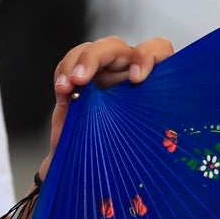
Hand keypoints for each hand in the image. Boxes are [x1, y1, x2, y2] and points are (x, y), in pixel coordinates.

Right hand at [39, 36, 174, 177]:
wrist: (95, 171)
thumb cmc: (126, 159)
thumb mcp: (140, 146)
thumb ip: (143, 133)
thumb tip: (148, 136)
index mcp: (152, 86)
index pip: (158, 51)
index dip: (148, 56)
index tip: (135, 79)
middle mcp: (128, 75)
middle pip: (115, 47)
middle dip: (95, 57)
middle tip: (81, 79)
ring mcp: (104, 76)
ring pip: (91, 51)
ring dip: (75, 63)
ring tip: (66, 87)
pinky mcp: (82, 82)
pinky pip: (71, 64)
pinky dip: (63, 73)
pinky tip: (62, 91)